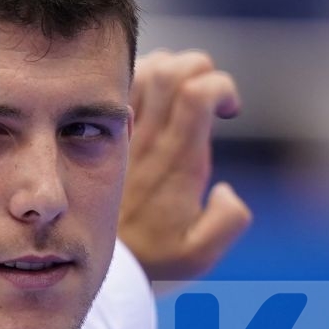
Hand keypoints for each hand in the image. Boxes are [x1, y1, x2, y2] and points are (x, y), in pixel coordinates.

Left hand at [119, 49, 252, 282]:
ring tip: (185, 92)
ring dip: (173, 68)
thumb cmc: (152, 259)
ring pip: (147, 70)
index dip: (222, 87)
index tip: (230, 110)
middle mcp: (151, 141)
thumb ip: (227, 222)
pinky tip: (156, 98)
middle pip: (172, 70)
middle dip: (202, 68)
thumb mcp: (198, 255)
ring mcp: (127, 134)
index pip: (197, 93)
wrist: (98, 259)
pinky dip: (146, 76)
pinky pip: (125, 85)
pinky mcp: (112, 133)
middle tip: (211, 94)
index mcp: (178, 163)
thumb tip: (225, 188)